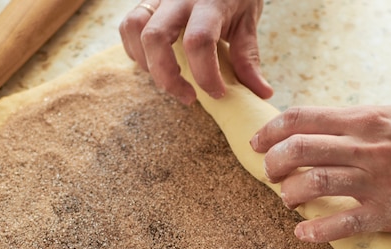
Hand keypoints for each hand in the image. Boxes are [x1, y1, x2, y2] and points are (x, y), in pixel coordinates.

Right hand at [119, 0, 272, 104]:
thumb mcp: (248, 21)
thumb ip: (248, 57)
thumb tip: (261, 93)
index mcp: (210, 2)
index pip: (198, 41)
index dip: (205, 75)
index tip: (218, 93)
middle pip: (155, 37)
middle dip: (167, 76)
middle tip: (188, 97)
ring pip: (135, 29)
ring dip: (147, 63)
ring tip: (169, 80)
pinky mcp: (147, 1)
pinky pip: (129, 25)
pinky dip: (135, 51)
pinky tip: (155, 64)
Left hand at [250, 105, 390, 241]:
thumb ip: (356, 124)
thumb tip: (318, 133)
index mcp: (365, 119)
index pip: (301, 118)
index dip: (270, 131)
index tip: (258, 143)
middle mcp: (366, 147)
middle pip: (296, 150)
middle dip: (272, 164)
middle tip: (272, 174)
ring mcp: (378, 181)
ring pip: (311, 185)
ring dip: (288, 195)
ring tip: (289, 201)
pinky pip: (343, 224)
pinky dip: (315, 232)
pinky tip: (303, 234)